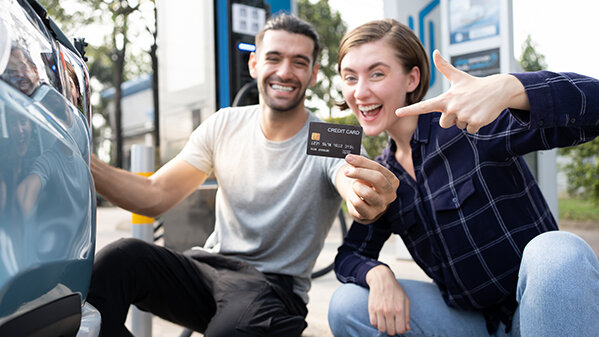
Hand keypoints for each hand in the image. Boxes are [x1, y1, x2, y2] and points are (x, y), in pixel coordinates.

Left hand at [343, 154, 398, 223]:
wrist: (363, 203)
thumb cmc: (366, 185)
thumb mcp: (366, 173)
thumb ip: (361, 166)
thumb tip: (350, 159)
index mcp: (392, 181)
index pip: (378, 168)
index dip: (362, 162)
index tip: (348, 158)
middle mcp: (390, 194)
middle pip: (378, 179)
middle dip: (359, 173)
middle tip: (347, 171)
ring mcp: (381, 206)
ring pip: (367, 192)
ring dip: (356, 187)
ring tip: (355, 187)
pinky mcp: (371, 214)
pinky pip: (357, 203)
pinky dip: (352, 197)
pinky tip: (354, 197)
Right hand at [366, 265, 410, 334]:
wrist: (382, 280)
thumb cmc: (395, 290)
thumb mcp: (406, 300)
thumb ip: (407, 315)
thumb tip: (407, 328)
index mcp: (399, 309)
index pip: (401, 330)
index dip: (401, 330)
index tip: (400, 326)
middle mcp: (389, 311)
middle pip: (391, 331)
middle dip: (393, 330)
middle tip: (393, 324)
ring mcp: (379, 310)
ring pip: (381, 329)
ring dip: (385, 328)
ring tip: (387, 322)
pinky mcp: (371, 309)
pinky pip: (373, 323)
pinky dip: (377, 324)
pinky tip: (380, 319)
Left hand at [396, 50, 528, 133]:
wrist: (498, 90)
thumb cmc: (474, 84)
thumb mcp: (458, 77)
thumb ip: (444, 67)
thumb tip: (435, 51)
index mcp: (445, 98)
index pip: (424, 106)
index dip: (410, 110)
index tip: (397, 113)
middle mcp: (452, 107)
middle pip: (444, 123)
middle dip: (453, 118)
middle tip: (464, 106)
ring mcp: (464, 115)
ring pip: (459, 126)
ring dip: (466, 120)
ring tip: (473, 107)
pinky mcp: (475, 122)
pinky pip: (470, 130)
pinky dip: (475, 124)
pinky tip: (480, 113)